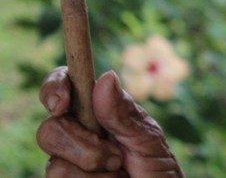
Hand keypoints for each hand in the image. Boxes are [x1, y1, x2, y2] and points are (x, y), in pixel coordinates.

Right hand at [36, 67, 182, 176]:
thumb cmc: (157, 167)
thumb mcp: (148, 138)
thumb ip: (124, 113)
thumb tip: (106, 77)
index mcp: (95, 113)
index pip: (63, 88)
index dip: (54, 88)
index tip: (61, 104)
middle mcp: (75, 136)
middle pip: (49, 131)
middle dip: (82, 145)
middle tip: (116, 156)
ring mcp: (67, 164)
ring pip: (55, 166)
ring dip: (94, 171)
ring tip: (120, 172)